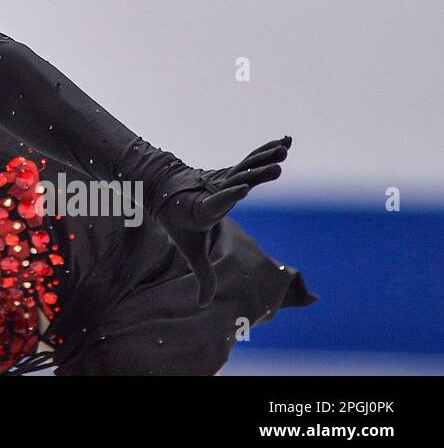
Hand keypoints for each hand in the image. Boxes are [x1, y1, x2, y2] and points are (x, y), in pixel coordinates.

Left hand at [152, 135, 292, 307]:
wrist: (164, 192)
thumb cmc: (179, 225)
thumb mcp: (190, 251)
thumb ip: (202, 276)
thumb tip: (202, 306)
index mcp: (203, 210)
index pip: (216, 203)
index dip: (227, 196)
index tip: (239, 189)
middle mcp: (215, 191)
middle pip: (237, 181)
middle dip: (255, 174)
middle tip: (276, 166)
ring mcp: (223, 179)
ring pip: (245, 168)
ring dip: (265, 158)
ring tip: (284, 149)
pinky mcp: (231, 173)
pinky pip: (251, 161)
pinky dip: (265, 151)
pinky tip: (284, 141)